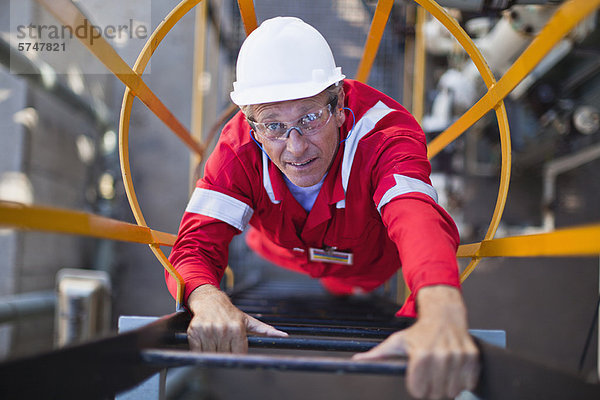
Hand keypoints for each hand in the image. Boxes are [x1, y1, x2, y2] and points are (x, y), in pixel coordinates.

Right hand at [187, 284, 287, 352]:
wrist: (210, 300)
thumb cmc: (231, 313)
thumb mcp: (249, 321)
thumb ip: (266, 330)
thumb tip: (283, 336)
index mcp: (237, 328)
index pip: (238, 354)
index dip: (237, 354)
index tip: (235, 350)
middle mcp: (223, 329)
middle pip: (225, 356)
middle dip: (225, 353)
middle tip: (224, 343)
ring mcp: (208, 331)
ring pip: (211, 355)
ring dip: (213, 352)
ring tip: (216, 341)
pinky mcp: (194, 332)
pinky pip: (197, 351)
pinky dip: (200, 350)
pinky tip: (206, 341)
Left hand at [353, 285, 478, 398]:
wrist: (444, 315)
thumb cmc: (419, 331)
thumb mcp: (397, 341)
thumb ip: (378, 354)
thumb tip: (357, 359)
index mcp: (421, 355)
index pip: (419, 391)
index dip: (417, 389)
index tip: (417, 382)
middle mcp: (440, 356)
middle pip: (436, 394)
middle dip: (432, 390)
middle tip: (430, 377)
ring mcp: (458, 357)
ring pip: (453, 391)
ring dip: (447, 387)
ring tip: (441, 374)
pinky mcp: (472, 357)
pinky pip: (468, 383)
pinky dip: (462, 382)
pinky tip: (453, 370)